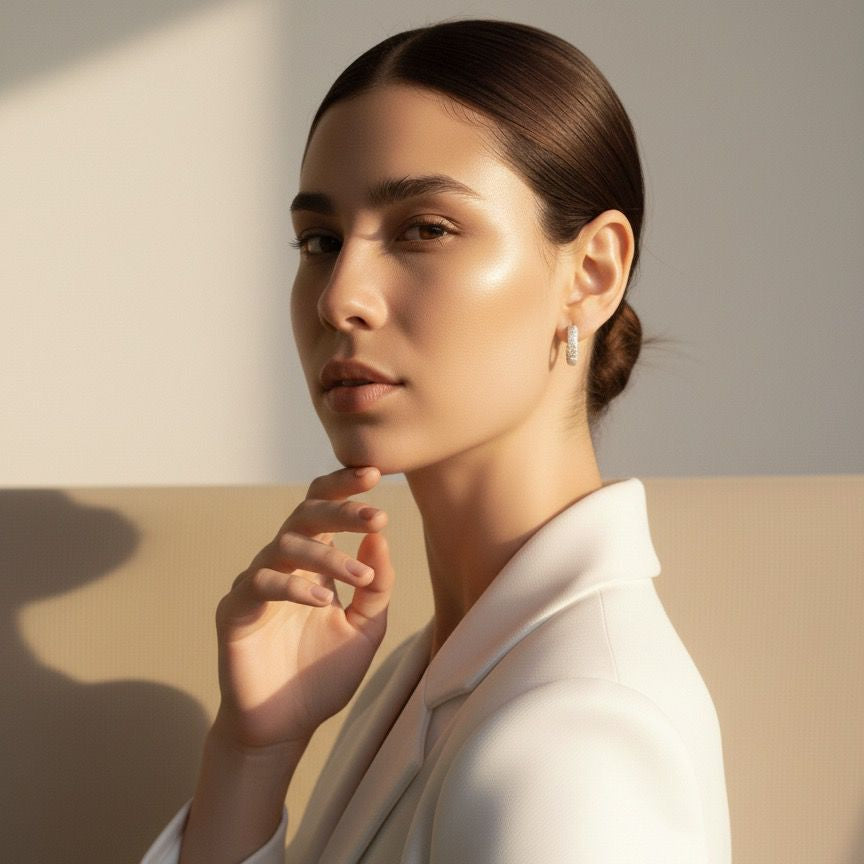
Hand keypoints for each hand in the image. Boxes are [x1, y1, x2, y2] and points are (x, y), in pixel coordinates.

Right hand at [211, 466, 393, 749]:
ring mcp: (256, 584)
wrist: (283, 728)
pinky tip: (322, 602)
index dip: (345, 488)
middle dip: (341, 510)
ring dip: (327, 557)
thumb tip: (380, 539)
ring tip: (358, 579)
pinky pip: (261, 584)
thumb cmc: (321, 675)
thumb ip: (376, 586)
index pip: (324, 509)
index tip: (376, 473)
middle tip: (375, 515)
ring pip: (286, 546)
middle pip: (304, 515)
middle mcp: (283, 564)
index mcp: (313, 562)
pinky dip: (293, 587)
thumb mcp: (364, 629)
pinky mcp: (235, 611)